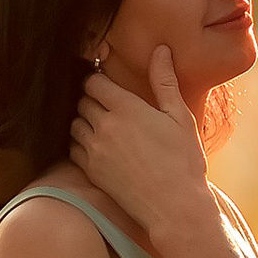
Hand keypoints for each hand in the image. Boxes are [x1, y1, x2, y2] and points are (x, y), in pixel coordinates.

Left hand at [73, 48, 211, 246]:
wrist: (174, 207)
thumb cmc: (183, 161)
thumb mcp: (180, 117)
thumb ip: (164, 82)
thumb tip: (160, 50)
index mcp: (126, 108)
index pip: (94, 82)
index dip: (99, 81)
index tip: (108, 86)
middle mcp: (104, 125)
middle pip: (82, 102)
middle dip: (93, 101)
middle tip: (109, 107)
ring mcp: (94, 150)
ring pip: (74, 124)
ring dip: (85, 122)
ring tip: (104, 128)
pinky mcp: (91, 171)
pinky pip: (73, 149)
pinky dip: (81, 145)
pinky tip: (99, 148)